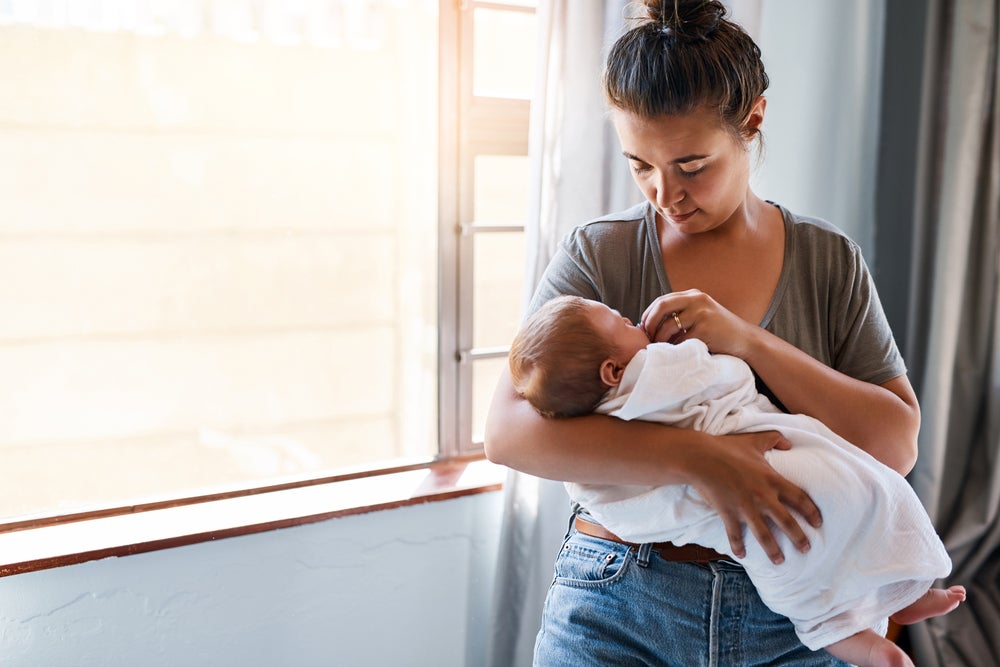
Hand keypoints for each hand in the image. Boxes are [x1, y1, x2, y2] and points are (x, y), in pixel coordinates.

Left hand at [640, 290, 756, 357]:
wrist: (745, 340)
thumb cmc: (718, 331)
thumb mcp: (700, 314)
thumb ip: (681, 313)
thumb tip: (649, 324)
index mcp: (693, 295)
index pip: (661, 300)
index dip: (648, 315)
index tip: (644, 329)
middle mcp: (697, 300)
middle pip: (661, 307)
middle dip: (649, 324)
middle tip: (647, 338)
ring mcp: (702, 313)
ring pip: (668, 326)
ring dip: (659, 339)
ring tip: (660, 348)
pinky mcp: (705, 328)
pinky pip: (680, 340)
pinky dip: (674, 348)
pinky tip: (676, 352)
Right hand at [686, 431, 821, 563]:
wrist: (701, 457)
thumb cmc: (727, 447)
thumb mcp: (754, 440)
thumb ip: (774, 438)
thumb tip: (789, 443)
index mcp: (772, 480)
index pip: (799, 498)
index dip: (811, 512)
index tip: (818, 523)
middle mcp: (763, 496)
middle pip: (787, 522)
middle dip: (799, 537)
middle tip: (806, 549)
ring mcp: (746, 507)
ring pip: (764, 534)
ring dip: (773, 550)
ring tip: (780, 561)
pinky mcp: (728, 513)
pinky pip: (735, 534)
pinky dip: (738, 546)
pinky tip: (742, 555)